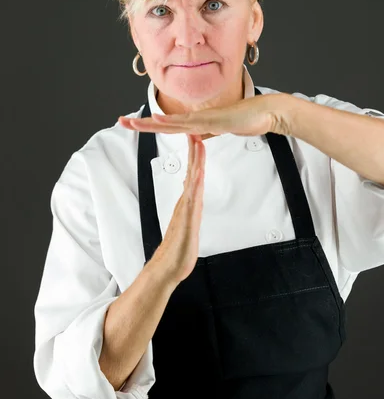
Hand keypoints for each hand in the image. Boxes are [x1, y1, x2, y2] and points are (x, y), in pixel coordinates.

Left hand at [118, 92, 293, 136]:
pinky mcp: (211, 120)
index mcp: (196, 123)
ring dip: (149, 123)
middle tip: (119, 122)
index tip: (132, 124)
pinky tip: (157, 119)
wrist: (265, 113)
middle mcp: (195, 119)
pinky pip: (187, 122)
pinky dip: (171, 121)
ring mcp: (202, 119)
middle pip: (162, 123)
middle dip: (140, 123)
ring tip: (130, 123)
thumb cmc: (246, 119)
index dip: (149, 125)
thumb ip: (208, 133)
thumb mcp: (221, 129)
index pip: (167, 125)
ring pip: (170, 122)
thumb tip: (197, 138)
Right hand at [152, 134, 204, 283]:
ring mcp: (185, 209)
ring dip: (195, 161)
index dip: (195, 156)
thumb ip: (188, 210)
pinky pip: (192, 197)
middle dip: (194, 151)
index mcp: (187, 202)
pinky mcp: (186, 219)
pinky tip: (198, 172)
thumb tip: (189, 198)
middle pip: (191, 171)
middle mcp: (185, 202)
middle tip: (195, 130)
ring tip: (198, 144)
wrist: (168, 268)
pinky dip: (195, 183)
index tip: (197, 138)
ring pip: (192, 180)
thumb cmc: (178, 249)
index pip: (192, 173)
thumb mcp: (187, 225)